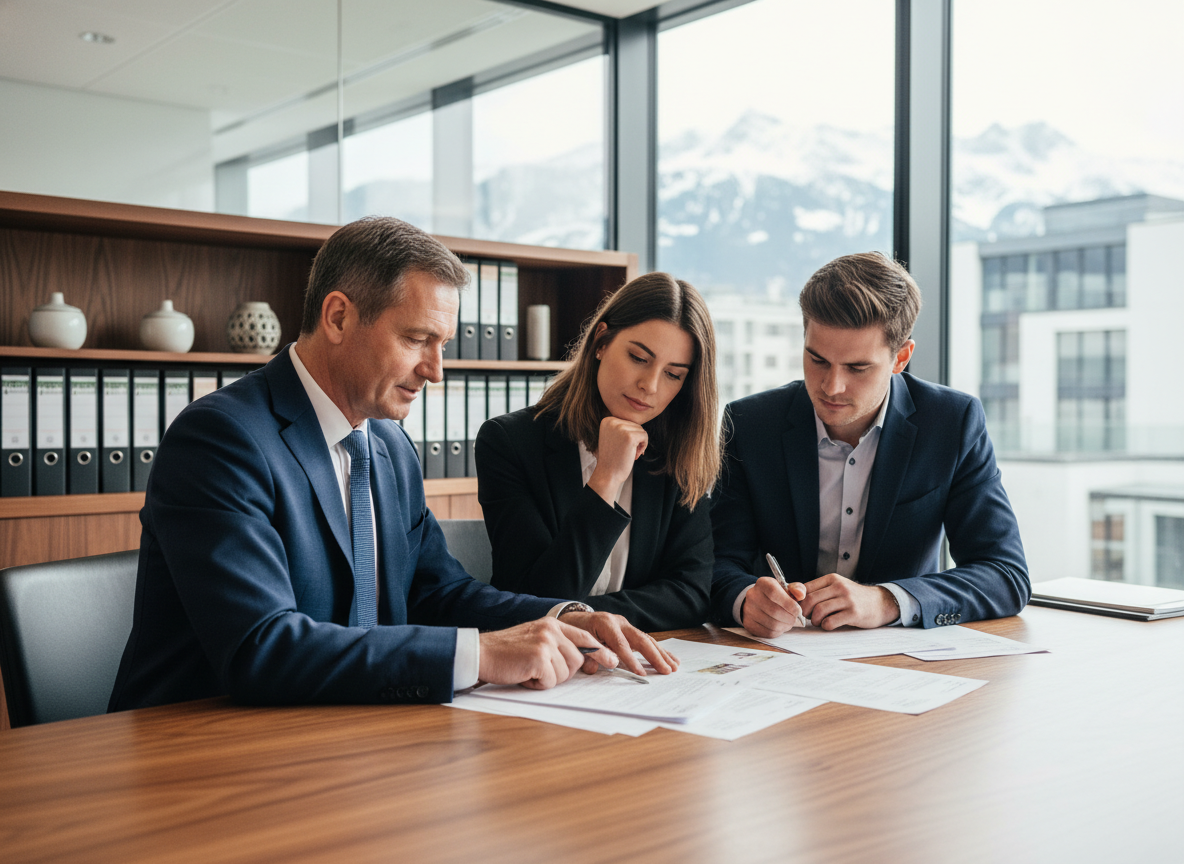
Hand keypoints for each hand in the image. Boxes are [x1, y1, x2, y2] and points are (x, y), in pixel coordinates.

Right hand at [478, 617, 618, 689]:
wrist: (481, 653)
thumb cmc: (506, 652)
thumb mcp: (535, 639)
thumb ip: (557, 644)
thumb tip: (582, 660)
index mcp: (552, 624)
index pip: (585, 637)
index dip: (600, 651)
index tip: (612, 661)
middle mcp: (551, 630)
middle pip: (578, 660)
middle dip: (563, 672)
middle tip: (540, 670)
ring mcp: (545, 643)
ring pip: (565, 673)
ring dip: (548, 679)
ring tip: (529, 670)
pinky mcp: (538, 658)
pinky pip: (551, 681)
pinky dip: (537, 684)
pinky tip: (523, 675)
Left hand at [558, 610, 678, 676]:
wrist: (574, 618)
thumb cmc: (575, 631)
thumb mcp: (577, 641)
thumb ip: (588, 655)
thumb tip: (599, 667)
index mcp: (605, 623)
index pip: (620, 644)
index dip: (631, 660)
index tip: (640, 674)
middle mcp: (619, 622)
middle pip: (640, 640)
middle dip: (654, 657)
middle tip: (666, 671)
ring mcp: (626, 625)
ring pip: (647, 640)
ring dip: (661, 654)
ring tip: (674, 667)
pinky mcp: (630, 631)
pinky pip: (647, 641)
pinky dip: (659, 651)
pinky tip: (671, 659)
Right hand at [587, 416, 647, 504]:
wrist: (608, 473)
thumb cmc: (613, 457)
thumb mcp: (613, 437)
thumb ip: (621, 427)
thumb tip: (637, 422)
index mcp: (607, 420)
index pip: (628, 422)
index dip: (629, 435)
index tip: (623, 446)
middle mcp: (612, 422)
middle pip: (635, 425)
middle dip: (635, 439)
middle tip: (627, 452)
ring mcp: (620, 428)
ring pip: (641, 430)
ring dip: (639, 443)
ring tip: (631, 453)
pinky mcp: (629, 436)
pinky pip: (645, 436)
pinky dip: (644, 446)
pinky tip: (635, 454)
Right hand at [741, 576, 806, 636]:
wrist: (758, 602)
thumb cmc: (777, 595)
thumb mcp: (787, 588)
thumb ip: (797, 589)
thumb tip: (801, 595)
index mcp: (763, 583)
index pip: (774, 593)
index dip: (789, 604)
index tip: (798, 610)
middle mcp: (752, 595)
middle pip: (774, 611)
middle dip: (790, 617)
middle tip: (795, 618)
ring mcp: (749, 610)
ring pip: (772, 624)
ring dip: (785, 625)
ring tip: (789, 622)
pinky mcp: (749, 624)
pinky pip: (768, 632)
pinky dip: (778, 631)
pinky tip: (781, 626)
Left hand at [799, 573, 899, 629]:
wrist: (880, 603)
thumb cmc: (854, 597)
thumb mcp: (837, 588)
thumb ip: (819, 590)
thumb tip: (794, 596)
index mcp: (832, 579)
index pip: (806, 588)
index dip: (798, 601)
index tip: (800, 608)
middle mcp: (839, 587)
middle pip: (810, 600)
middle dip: (804, 612)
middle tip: (808, 617)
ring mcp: (847, 599)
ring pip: (819, 610)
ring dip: (815, 620)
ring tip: (819, 622)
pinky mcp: (854, 613)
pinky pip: (831, 621)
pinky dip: (826, 626)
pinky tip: (829, 625)